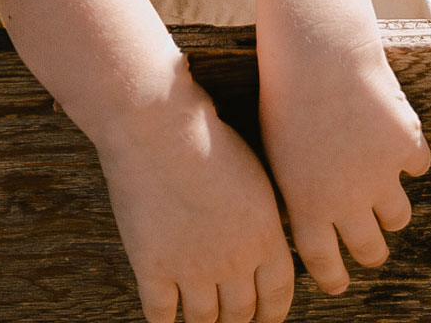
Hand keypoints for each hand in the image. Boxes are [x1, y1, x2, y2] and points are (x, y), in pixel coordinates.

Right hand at [91, 87, 296, 322]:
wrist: (158, 126)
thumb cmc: (206, 136)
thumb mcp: (254, 174)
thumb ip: (262, 216)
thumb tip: (265, 237)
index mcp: (265, 236)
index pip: (278, 294)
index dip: (272, 312)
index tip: (266, 318)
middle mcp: (234, 260)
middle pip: (242, 312)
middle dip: (238, 320)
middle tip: (232, 321)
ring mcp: (192, 269)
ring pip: (205, 320)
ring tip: (202, 322)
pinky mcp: (153, 267)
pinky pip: (161, 314)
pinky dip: (164, 322)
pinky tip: (165, 319)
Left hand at [258, 29, 430, 297]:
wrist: (316, 51)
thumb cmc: (283, 96)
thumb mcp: (276, 152)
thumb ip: (298, 190)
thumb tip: (311, 218)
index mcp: (305, 206)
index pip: (324, 263)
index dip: (334, 277)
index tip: (340, 284)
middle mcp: (346, 201)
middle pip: (371, 249)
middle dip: (373, 252)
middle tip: (373, 248)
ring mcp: (380, 176)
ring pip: (398, 216)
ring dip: (391, 209)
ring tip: (383, 195)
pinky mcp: (406, 147)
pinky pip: (417, 164)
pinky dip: (409, 155)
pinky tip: (395, 137)